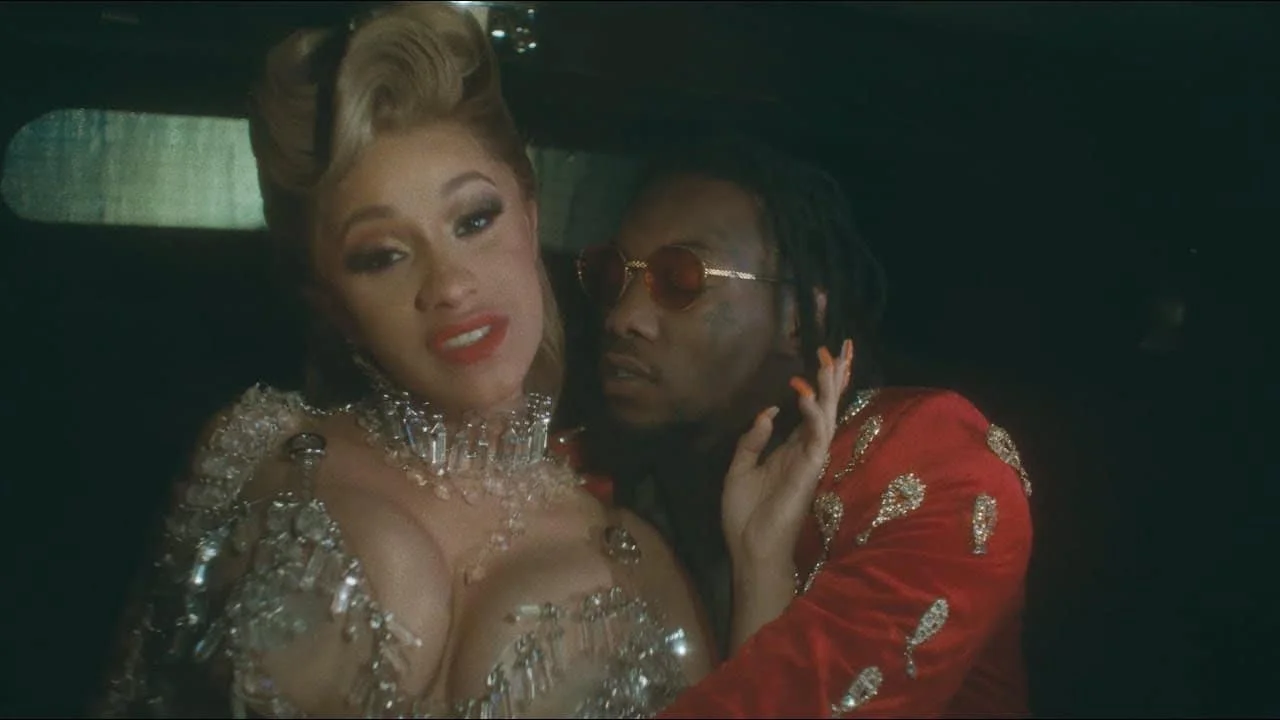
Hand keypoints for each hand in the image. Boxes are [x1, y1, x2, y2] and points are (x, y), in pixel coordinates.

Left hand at [722, 339, 852, 573]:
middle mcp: (805, 452)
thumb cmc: (744, 515)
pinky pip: (815, 439)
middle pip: (825, 408)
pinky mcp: (809, 472)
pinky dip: (812, 416)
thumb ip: (753, 440)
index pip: (810, 411)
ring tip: (829, 360)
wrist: (749, 549)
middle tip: (842, 347)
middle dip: (834, 379)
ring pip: (825, 418)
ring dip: (828, 389)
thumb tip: (768, 411)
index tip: (825, 356)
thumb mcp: (739, 468)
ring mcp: (809, 461)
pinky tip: (806, 395)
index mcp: (790, 450)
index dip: (819, 385)